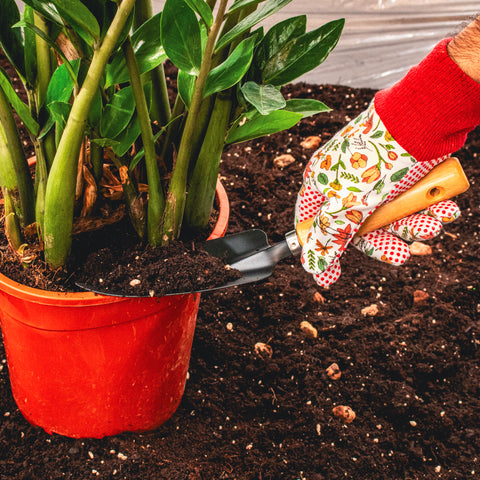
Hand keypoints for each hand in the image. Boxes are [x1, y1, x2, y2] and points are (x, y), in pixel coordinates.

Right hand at [295, 101, 452, 287]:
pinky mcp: (399, 172)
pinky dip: (427, 208)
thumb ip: (329, 235)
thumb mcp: (349, 204)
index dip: (323, 250)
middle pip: (358, 226)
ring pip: (389, 216)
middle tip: (404, 254)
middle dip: (386, 240)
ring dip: (414, 225)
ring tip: (435, 225)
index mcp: (322, 183)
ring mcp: (373, 177)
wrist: (427, 115)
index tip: (332, 276)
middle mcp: (345, 181)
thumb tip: (312, 265)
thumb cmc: (380, 156)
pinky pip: (409, 201)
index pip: (313, 224)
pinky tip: (444, 209)